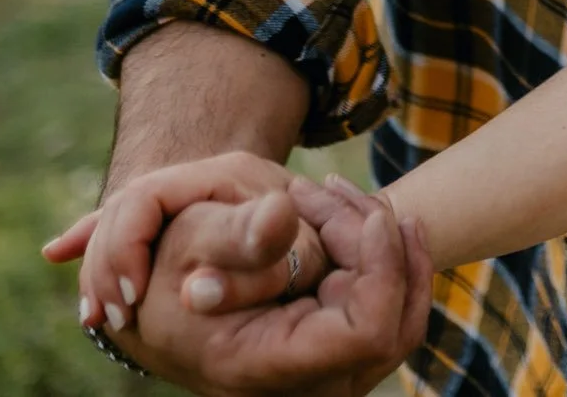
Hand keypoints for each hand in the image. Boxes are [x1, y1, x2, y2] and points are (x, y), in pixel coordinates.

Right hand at [53, 175, 429, 394]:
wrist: (163, 296)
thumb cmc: (169, 265)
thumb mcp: (186, 237)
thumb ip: (236, 232)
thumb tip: (281, 216)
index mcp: (262, 367)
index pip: (368, 332)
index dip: (383, 271)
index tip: (373, 216)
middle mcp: (305, 387)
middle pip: (391, 316)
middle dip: (374, 239)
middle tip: (320, 189)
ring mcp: (330, 377)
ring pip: (403, 313)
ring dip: (385, 245)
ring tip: (338, 193)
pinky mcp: (343, 356)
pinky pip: (394, 313)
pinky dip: (385, 261)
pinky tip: (368, 217)